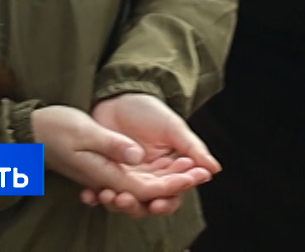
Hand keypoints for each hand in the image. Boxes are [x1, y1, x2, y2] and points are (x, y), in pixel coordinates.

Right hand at [30, 104, 208, 216]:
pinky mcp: (102, 168)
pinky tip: (168, 163)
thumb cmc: (55, 129)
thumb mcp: (86, 132)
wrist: (30, 132)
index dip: (173, 185)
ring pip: (140, 186)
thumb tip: (138, 155)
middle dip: (174, 186)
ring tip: (189, 166)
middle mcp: (106, 180)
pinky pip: (130, 178)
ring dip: (164, 180)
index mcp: (105, 175)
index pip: (146, 190)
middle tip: (200, 171)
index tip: (196, 174)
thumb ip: (113, 145)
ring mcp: (104, 175)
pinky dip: (151, 173)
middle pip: (146, 193)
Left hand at [77, 94, 219, 216]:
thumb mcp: (173, 127)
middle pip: (148, 203)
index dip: (170, 197)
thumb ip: (193, 149)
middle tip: (128, 199)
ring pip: (125, 202)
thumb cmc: (149, 111)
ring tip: (109, 195)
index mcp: (169, 171)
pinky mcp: (105, 176)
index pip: (174, 192)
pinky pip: (101, 192)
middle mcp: (149, 180)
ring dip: (117, 204)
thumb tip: (214, 169)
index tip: (160, 199)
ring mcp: (127, 179)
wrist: (118, 98)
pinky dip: (96, 197)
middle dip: (138, 205)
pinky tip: (90, 195)